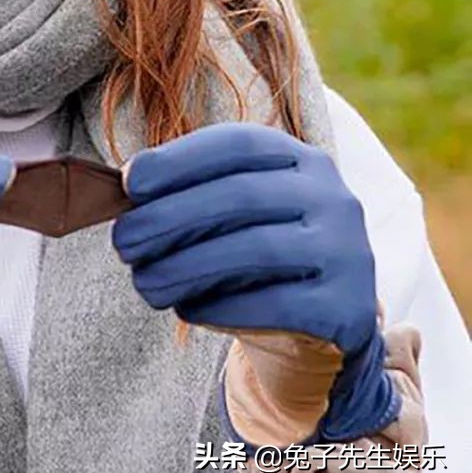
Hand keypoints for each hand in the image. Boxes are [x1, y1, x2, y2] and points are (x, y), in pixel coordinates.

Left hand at [111, 122, 399, 445]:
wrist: (317, 328)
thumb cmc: (251, 256)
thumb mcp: (224, 214)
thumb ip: (186, 194)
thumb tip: (126, 186)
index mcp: (298, 159)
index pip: (237, 144)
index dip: (179, 159)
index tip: (129, 183)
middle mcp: (332, 196)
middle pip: (241, 196)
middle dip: (170, 218)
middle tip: (123, 243)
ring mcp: (348, 250)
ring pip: (257, 249)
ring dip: (187, 266)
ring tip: (145, 283)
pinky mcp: (349, 306)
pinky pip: (277, 303)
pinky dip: (222, 306)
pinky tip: (188, 309)